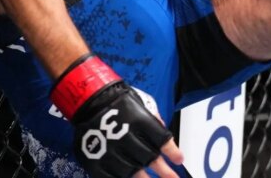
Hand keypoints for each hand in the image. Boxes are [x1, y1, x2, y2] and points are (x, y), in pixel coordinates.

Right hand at [51, 53, 182, 177]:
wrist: (90, 100)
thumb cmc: (119, 102)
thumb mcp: (142, 104)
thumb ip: (155, 120)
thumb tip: (165, 137)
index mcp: (140, 120)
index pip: (161, 140)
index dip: (172, 152)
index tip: (179, 160)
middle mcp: (125, 136)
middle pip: (148, 158)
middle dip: (163, 170)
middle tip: (172, 177)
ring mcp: (109, 150)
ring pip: (132, 171)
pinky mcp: (95, 159)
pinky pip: (111, 176)